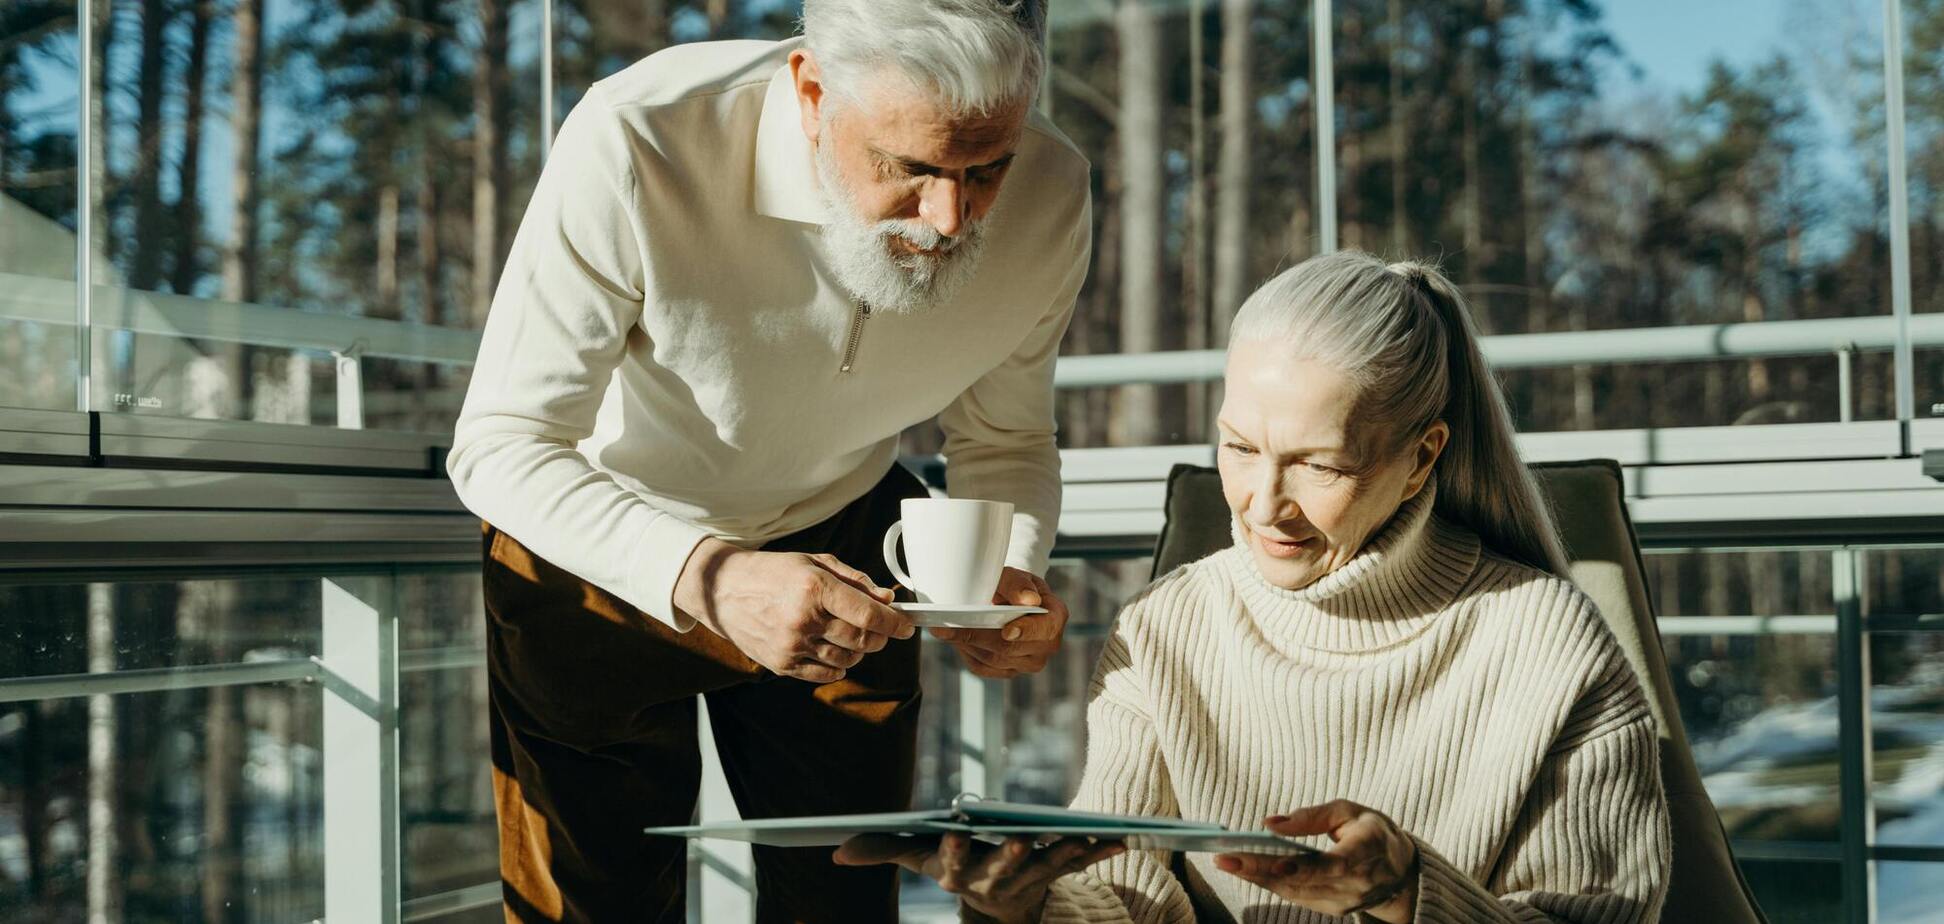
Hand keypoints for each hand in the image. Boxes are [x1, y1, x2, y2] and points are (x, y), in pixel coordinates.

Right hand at [672, 538, 914, 682]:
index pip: (867, 614)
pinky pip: (825, 673)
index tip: (906, 626)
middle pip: (861, 639)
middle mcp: (804, 619)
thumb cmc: (774, 572)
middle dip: (879, 636)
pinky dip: (838, 665)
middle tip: (880, 629)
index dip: (894, 623)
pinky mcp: (781, 664)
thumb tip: (888, 599)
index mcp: (814, 587)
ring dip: (859, 651)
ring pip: (847, 659)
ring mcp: (791, 645)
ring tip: (850, 635)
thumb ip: (855, 581)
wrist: (724, 590)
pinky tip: (832, 649)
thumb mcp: (815, 563)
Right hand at [834, 832, 1122, 923]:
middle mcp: (995, 880)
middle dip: (1013, 856)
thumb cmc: (953, 867)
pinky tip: (1121, 838)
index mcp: (959, 875)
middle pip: (1005, 869)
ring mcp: (1029, 878)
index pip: (953, 865)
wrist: (997, 904)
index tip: (953, 834)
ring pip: (1048, 867)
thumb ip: (881, 850)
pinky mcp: (1057, 873)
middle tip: (1022, 840)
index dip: (953, 853)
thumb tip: (836, 851)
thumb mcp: (916, 858)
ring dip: (1067, 854)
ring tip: (1083, 837)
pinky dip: (1101, 851)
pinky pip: (1081, 863)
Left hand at [931, 568, 1068, 678]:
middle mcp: (1047, 646)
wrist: (1008, 600)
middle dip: (978, 635)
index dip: (1026, 631)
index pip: (1044, 629)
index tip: (1007, 631)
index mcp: (1055, 618)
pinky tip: (954, 638)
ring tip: (944, 627)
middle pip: (1010, 648)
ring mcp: (1028, 663)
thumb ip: (1019, 584)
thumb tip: (1028, 599)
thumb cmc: (1013, 586)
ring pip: (992, 659)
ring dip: (967, 643)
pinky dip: (966, 652)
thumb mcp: (1015, 576)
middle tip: (948, 625)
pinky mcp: (1008, 671)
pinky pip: (983, 667)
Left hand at [1213, 801, 1419, 923]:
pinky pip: (1296, 896)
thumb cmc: (1372, 832)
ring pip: (1294, 892)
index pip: (1334, 865)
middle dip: (1261, 870)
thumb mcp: (1349, 811)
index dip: (1304, 867)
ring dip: (1257, 878)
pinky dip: (1268, 883)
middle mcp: (1357, 883)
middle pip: (1303, 881)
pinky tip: (1245, 870)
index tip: (1276, 863)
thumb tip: (1271, 824)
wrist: (1399, 871)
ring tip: (1226, 861)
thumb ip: (1312, 816)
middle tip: (1224, 857)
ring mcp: (1345, 901)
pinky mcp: (1333, 909)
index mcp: (1368, 851)